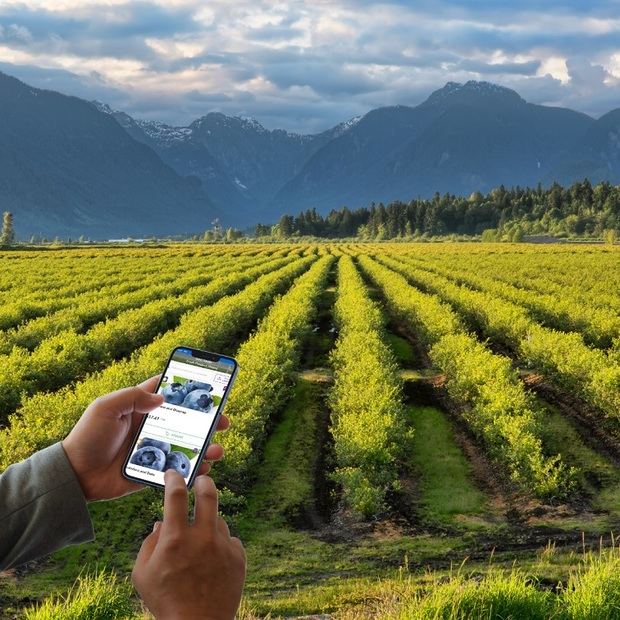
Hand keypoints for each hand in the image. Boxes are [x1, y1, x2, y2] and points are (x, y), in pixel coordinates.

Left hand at [62, 376, 228, 500]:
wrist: (76, 475)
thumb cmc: (88, 437)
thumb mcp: (106, 407)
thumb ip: (133, 397)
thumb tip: (162, 398)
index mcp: (141, 407)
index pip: (169, 391)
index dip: (188, 387)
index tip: (209, 386)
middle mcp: (153, 426)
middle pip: (188, 420)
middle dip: (209, 419)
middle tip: (224, 421)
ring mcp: (156, 449)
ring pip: (189, 445)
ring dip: (207, 447)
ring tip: (217, 450)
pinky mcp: (155, 471)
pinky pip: (179, 470)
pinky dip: (194, 470)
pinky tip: (203, 469)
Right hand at [133, 471, 245, 619]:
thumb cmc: (166, 601)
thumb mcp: (142, 575)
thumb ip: (148, 544)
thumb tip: (161, 523)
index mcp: (176, 539)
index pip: (175, 495)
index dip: (173, 479)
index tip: (172, 473)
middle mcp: (202, 538)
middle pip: (209, 494)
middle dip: (205, 481)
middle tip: (202, 480)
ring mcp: (224, 546)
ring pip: (219, 521)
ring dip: (209, 525)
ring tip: (200, 547)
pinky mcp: (239, 557)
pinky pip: (230, 540)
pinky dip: (220, 545)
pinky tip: (212, 562)